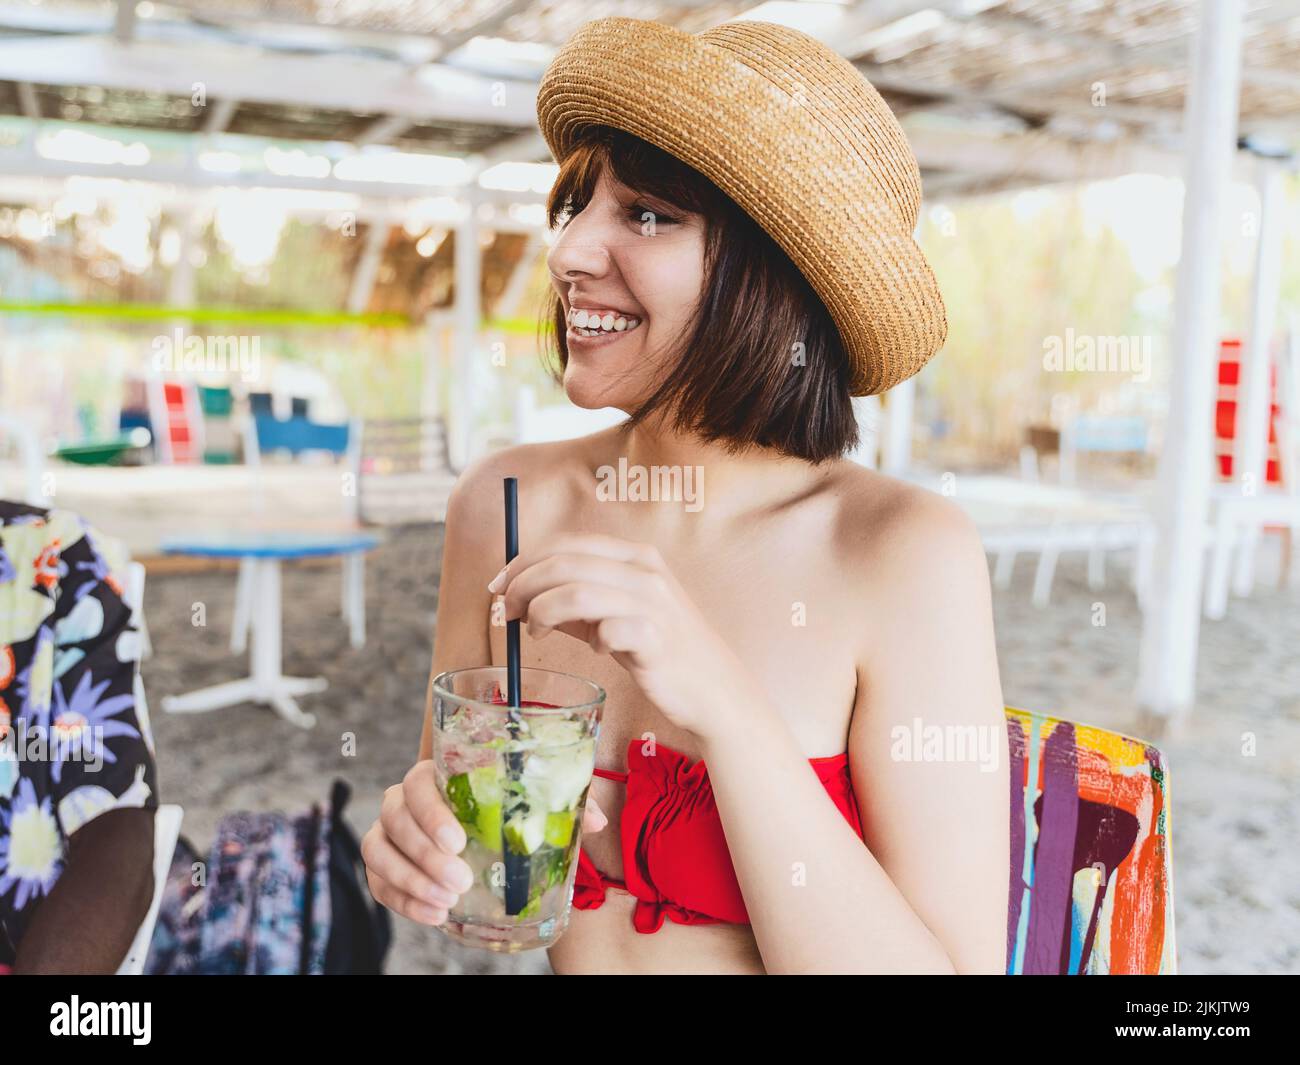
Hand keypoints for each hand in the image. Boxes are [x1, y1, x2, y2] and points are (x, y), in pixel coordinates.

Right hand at [363, 760, 607, 925]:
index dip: (432, 810)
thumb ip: (559, 805)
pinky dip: (403, 901)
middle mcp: (405, 800)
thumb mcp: (532, 806)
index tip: (457, 839)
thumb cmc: (503, 814)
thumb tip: (595, 819)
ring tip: (448, 901)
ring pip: (378, 851)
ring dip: (411, 879)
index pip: (418, 781)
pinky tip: (435, 914)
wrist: (479, 839)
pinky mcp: (383, 866)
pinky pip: (378, 883)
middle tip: (460, 881)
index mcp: (438, 776)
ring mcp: (389, 833)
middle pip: (395, 817)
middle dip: (425, 853)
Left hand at [490, 532, 760, 741]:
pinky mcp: (657, 638)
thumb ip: (575, 602)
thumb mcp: (616, 614)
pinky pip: (609, 630)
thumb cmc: (659, 650)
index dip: (525, 560)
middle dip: (524, 585)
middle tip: (508, 611)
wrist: (713, 688)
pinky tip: (598, 651)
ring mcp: (654, 603)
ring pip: (578, 592)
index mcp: (634, 556)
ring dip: (543, 611)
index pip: (567, 543)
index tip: (500, 585)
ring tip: (535, 631)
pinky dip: (592, 640)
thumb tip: (521, 595)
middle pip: (565, 563)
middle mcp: (645, 572)